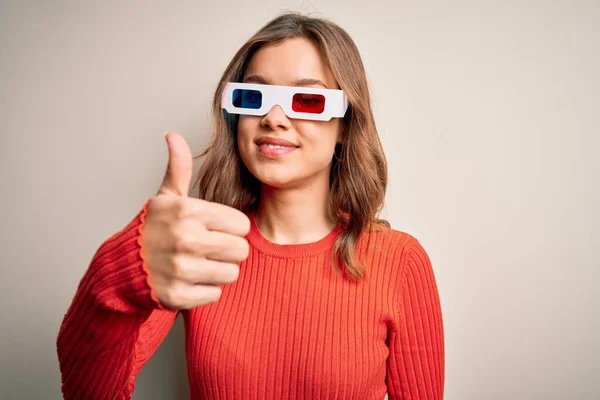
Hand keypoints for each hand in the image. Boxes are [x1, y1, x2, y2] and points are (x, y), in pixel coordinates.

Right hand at [140, 132, 249, 309]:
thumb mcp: (166, 197)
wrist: (122, 267)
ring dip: (219, 271)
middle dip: (228, 251)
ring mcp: (181, 270)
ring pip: (232, 273)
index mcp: (188, 211)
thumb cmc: (153, 230)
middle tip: (208, 249)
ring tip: (199, 263)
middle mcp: (185, 239)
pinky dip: (205, 290)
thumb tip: (173, 135)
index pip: (242, 225)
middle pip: (241, 250)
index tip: (213, 229)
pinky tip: (189, 280)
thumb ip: (178, 168)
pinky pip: (216, 294)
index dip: (230, 228)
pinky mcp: (178, 296)